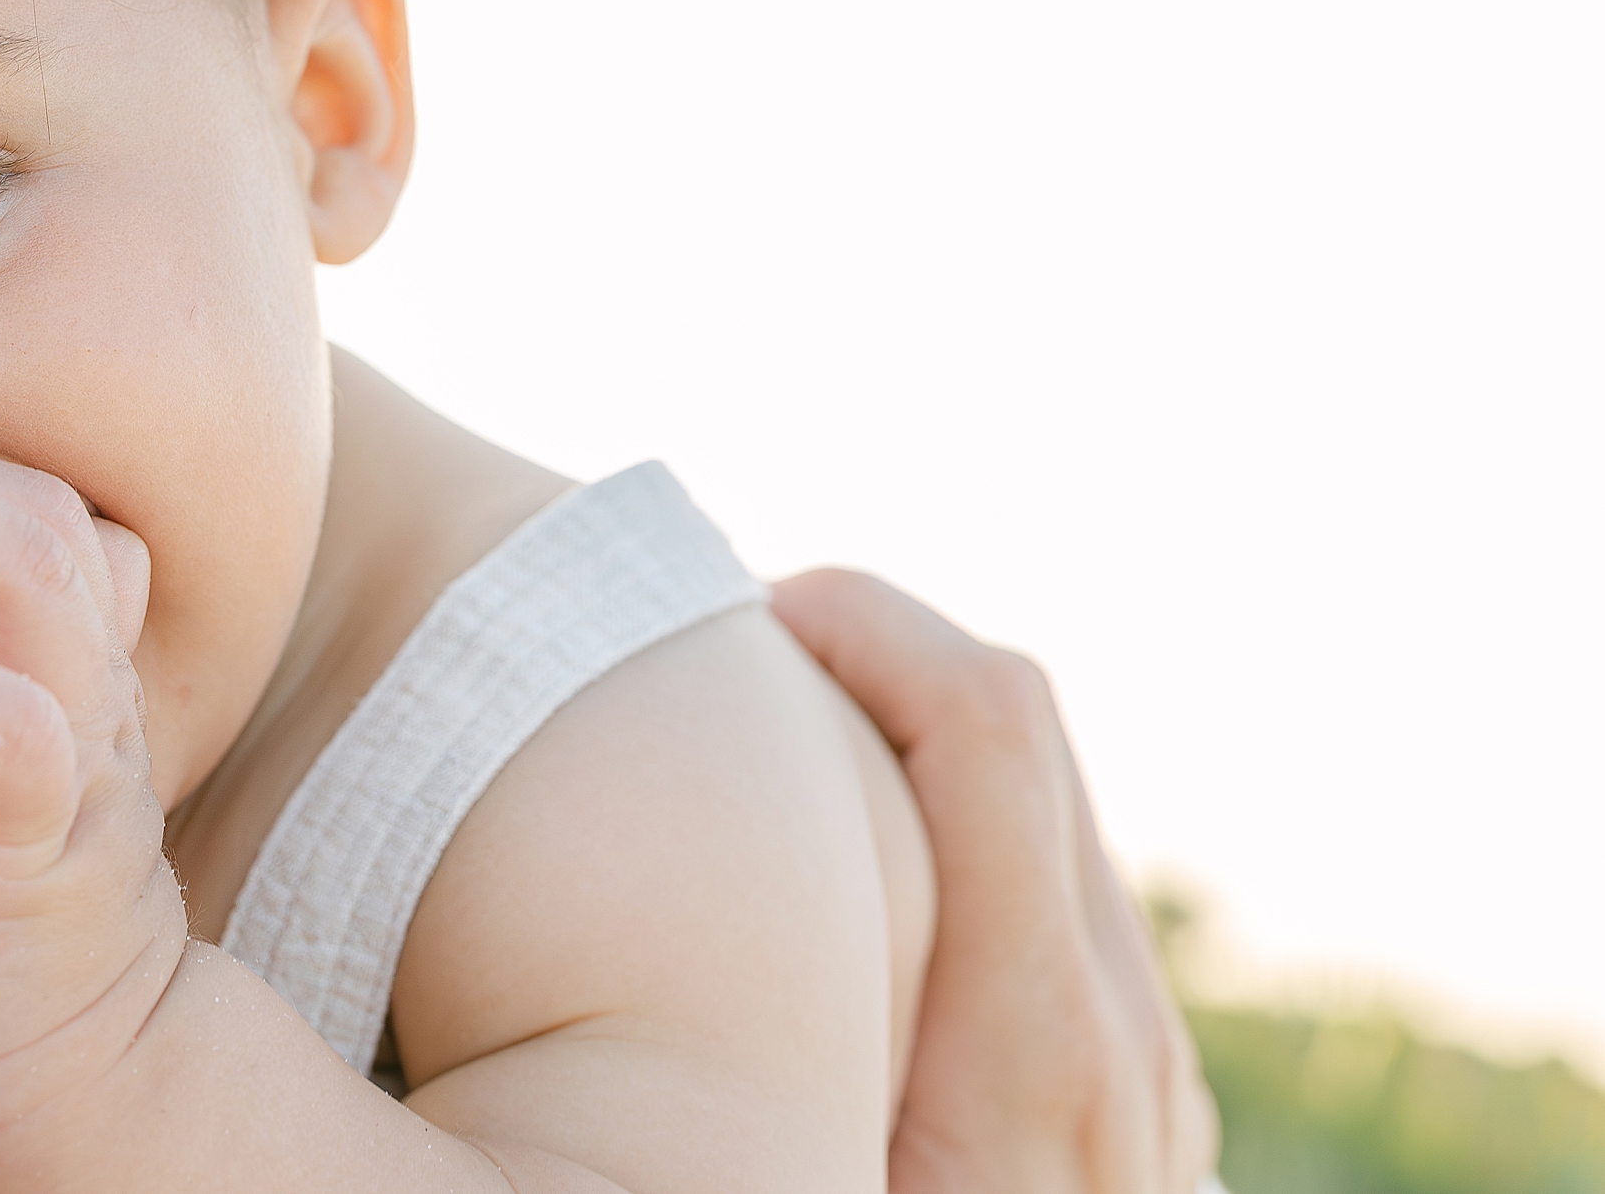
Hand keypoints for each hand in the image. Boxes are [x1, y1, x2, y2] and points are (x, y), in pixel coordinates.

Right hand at [771, 569, 1219, 1193]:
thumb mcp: (787, 1172)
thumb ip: (761, 1083)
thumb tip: (604, 945)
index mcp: (1034, 1054)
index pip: (992, 732)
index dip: (874, 627)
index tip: (751, 606)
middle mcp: (1113, 1042)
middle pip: (1023, 732)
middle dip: (882, 652)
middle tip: (738, 645)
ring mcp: (1140, 1067)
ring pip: (1040, 800)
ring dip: (912, 733)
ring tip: (778, 731)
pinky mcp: (1135, 1091)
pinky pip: (1056, 890)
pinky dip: (956, 826)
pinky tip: (851, 864)